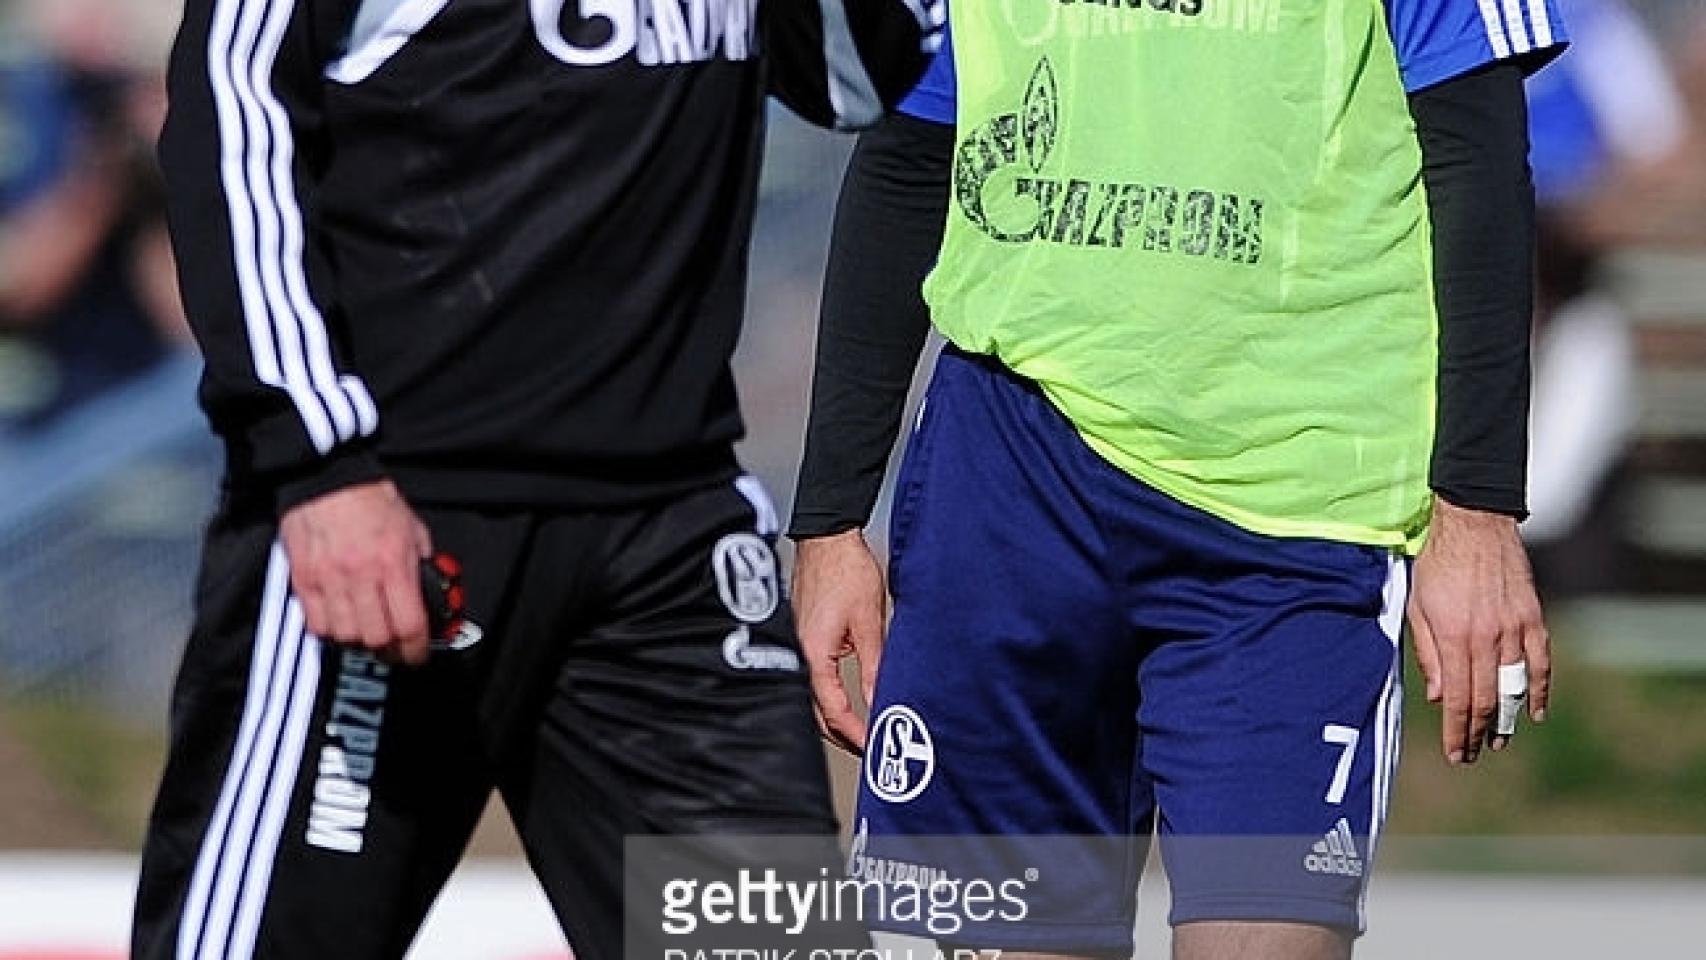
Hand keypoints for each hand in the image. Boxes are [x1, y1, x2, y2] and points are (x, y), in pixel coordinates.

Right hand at [280, 479, 434, 665]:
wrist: (328, 479)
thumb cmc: (372, 499)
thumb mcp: (412, 528)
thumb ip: (421, 562)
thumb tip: (430, 589)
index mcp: (393, 563)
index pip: (409, 625)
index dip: (416, 649)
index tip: (418, 655)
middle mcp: (362, 576)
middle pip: (376, 638)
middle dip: (390, 651)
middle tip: (395, 650)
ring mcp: (330, 580)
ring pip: (345, 636)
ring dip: (360, 644)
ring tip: (368, 637)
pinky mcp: (304, 580)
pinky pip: (317, 624)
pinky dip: (331, 632)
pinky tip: (341, 625)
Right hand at [794, 529, 887, 754]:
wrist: (827, 536)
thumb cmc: (845, 569)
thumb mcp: (870, 622)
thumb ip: (874, 667)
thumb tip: (880, 701)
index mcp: (814, 654)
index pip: (833, 711)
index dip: (854, 734)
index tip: (872, 748)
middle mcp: (799, 654)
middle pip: (816, 712)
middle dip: (841, 735)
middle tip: (867, 749)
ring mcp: (796, 647)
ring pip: (811, 698)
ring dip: (834, 718)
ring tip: (858, 730)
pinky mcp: (800, 638)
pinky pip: (811, 679)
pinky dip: (827, 697)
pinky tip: (842, 701)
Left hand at [1407, 497, 1549, 764]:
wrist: (1474, 524)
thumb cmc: (1437, 565)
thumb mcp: (1417, 606)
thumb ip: (1428, 653)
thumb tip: (1438, 697)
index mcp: (1454, 637)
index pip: (1459, 699)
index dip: (1458, 732)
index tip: (1456, 754)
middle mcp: (1486, 638)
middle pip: (1486, 699)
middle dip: (1478, 733)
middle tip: (1473, 755)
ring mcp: (1514, 629)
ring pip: (1514, 687)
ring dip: (1507, 719)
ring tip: (1499, 741)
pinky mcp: (1533, 618)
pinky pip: (1540, 663)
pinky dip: (1540, 690)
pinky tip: (1536, 713)